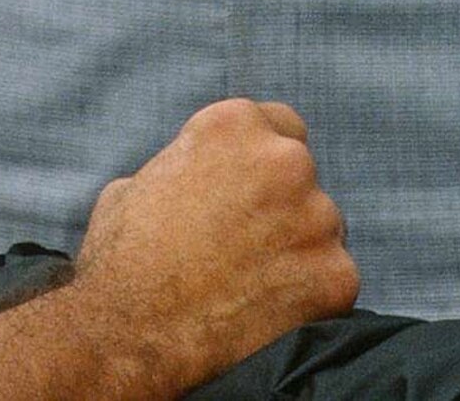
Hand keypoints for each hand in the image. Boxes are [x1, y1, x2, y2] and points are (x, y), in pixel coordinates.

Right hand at [65, 100, 359, 393]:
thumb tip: (191, 181)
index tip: (252, 191)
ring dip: (299, 250)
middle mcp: (285, 160)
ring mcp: (318, 216)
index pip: (281, 125)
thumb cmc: (122, 261)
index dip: (263, 162)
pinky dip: (311, 297)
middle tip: (247, 245)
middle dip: (282, 205)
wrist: (133, 333)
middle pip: (303, 176)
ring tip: (252, 286)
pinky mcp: (337, 274)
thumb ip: (180, 168)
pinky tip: (270, 314)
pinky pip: (334, 280)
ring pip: (322, 229)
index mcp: (233, 125)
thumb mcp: (134, 186)